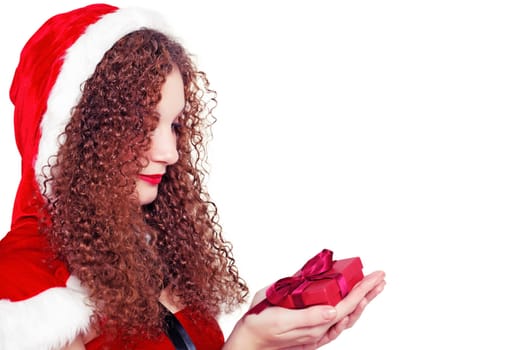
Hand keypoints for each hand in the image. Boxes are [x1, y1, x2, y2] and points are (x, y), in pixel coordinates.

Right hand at [223, 270, 385, 349]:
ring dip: (361, 300)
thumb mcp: (282, 319)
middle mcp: (319, 329)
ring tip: (372, 288)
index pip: (347, 304)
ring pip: (346, 316)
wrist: (249, 342)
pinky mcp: (310, 330)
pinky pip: (335, 320)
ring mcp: (316, 331)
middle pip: (351, 310)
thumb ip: (309, 317)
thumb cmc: (260, 327)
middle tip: (380, 278)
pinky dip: (347, 310)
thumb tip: (333, 312)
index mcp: (315, 325)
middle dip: (368, 293)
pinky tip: (350, 304)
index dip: (363, 289)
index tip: (375, 276)